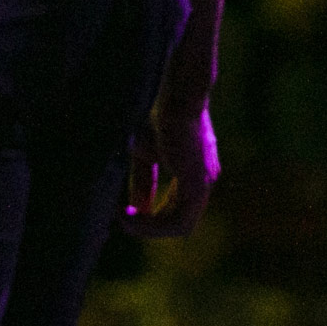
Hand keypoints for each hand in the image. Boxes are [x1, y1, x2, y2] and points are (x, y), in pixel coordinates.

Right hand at [124, 101, 218, 236]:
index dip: (150, 217)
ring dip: (149, 228)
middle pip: (179, 222)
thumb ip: (143, 181)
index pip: (177, 209)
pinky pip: (178, 222)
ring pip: (180, 227)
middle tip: (122, 219)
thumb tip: (135, 208)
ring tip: (124, 219)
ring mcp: (203, 185)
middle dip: (149, 226)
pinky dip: (153, 224)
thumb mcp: (145, 153)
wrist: (178, 97)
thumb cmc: (161, 115)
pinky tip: (131, 215)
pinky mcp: (197, 186)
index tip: (124, 211)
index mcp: (195, 173)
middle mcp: (204, 181)